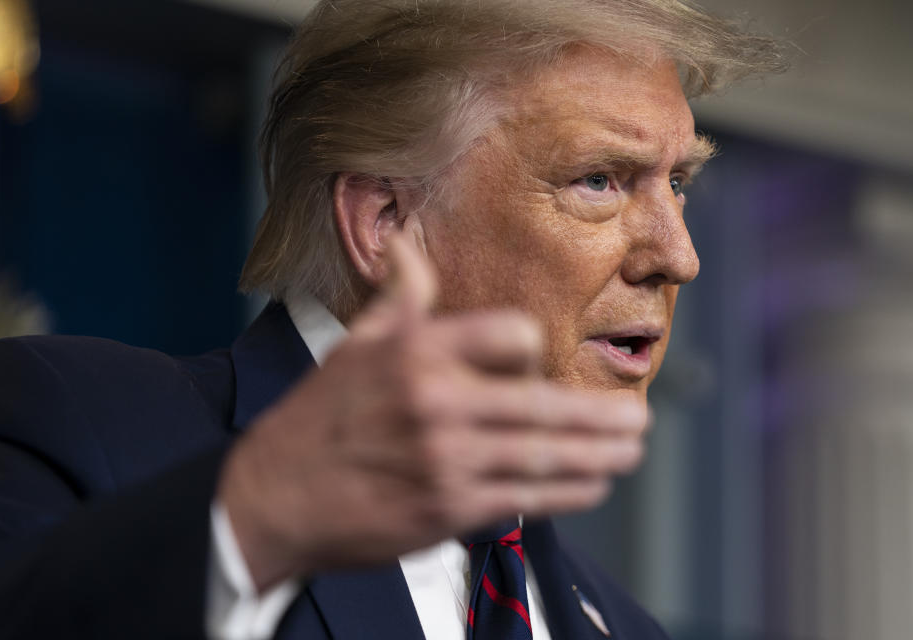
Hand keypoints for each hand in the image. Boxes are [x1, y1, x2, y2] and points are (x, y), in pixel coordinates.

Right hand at [218, 235, 649, 590]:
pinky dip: (568, 491)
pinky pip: (526, 497)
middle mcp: (437, 401)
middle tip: (640, 420)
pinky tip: (592, 483)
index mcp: (417, 350)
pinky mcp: (447, 508)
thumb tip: (406, 243)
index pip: (514, 335)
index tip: (542, 364)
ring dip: (598, 454)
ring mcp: (446, 458)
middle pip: (545, 404)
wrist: (272, 497)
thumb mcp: (354, 346)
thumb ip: (397, 298)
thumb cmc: (317, 418)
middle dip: (600, 417)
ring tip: (631, 449)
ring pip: (545, 454)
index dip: (536, 348)